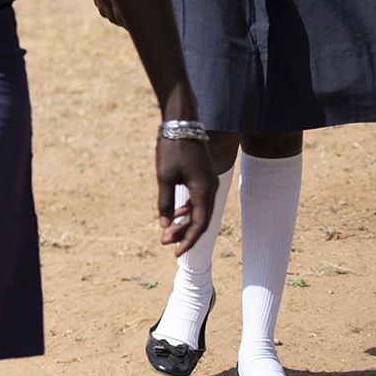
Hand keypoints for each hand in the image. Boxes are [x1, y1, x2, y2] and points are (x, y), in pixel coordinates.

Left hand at [155, 136, 216, 255]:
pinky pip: (198, 199)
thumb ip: (166, 203)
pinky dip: (187, 209)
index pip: (200, 224)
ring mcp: (208, 182)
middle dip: (184, 233)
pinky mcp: (202, 176)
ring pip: (199, 210)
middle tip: (164, 243)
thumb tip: (164, 226)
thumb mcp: (164, 177)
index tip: (175, 252)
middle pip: (200, 219)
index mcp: (205, 190)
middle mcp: (211, 187)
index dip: (188, 240)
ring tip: (167, 232)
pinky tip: (176, 216)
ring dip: (184, 222)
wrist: (181, 123)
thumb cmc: (171, 149)